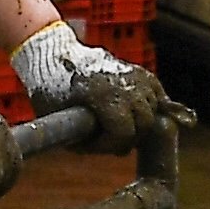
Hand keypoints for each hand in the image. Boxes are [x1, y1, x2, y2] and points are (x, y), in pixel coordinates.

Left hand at [9, 21, 168, 148]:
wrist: (56, 56)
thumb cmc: (51, 89)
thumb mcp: (58, 118)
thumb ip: (84, 139)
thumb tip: (112, 152)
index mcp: (104, 94)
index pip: (124, 132)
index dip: (110, 145)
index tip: (95, 145)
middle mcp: (126, 83)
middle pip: (145, 123)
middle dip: (128, 138)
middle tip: (109, 141)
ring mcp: (136, 75)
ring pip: (154, 111)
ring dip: (139, 124)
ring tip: (118, 127)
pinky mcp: (141, 72)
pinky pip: (158, 97)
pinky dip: (150, 109)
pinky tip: (133, 116)